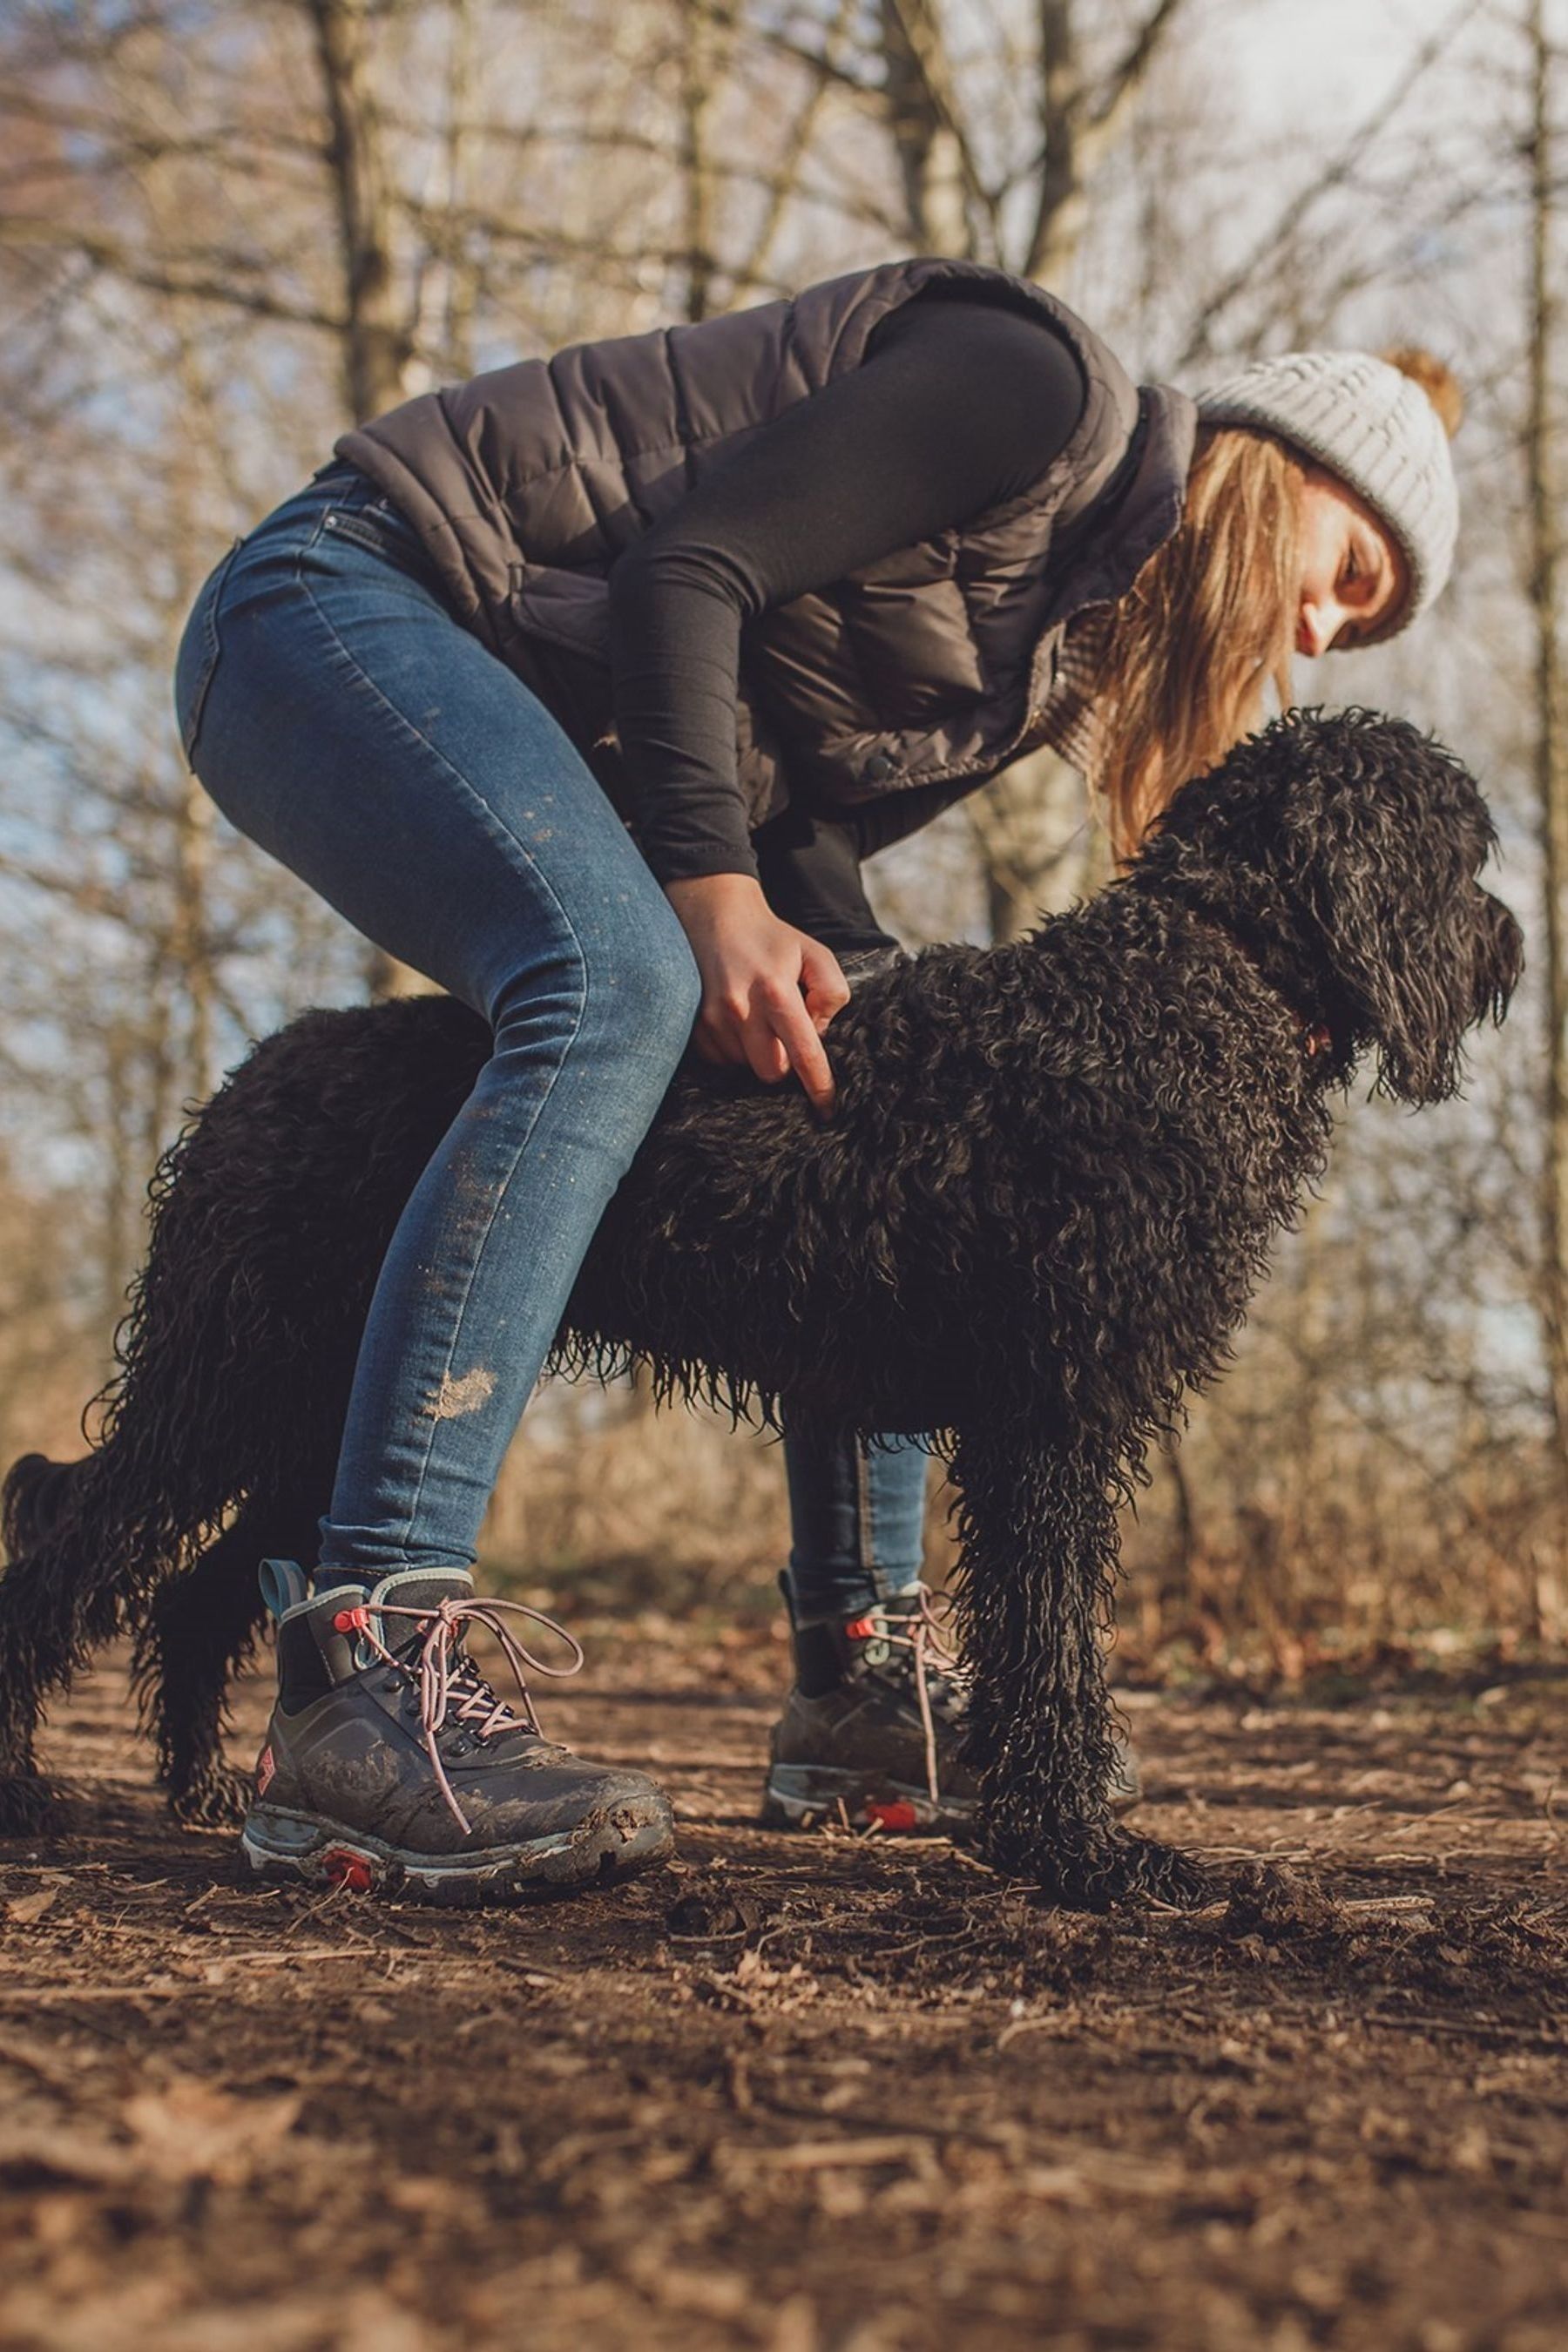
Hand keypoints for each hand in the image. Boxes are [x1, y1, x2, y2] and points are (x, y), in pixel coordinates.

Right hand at [665, 873, 848, 1113]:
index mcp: (776, 991)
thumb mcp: (815, 953)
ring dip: (757, 1051)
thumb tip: (818, 1031)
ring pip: (745, 1066)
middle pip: (771, 1071)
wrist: (714, 915)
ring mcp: (711, 1020)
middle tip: (784, 1032)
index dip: (819, 1086)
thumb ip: (831, 992)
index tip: (828, 1109)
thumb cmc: (770, 938)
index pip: (803, 1054)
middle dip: (784, 1062)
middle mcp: (740, 1009)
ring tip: (756, 1015)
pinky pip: (721, 1059)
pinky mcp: (693, 1026)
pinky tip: (736, 1019)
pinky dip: (734, 1048)